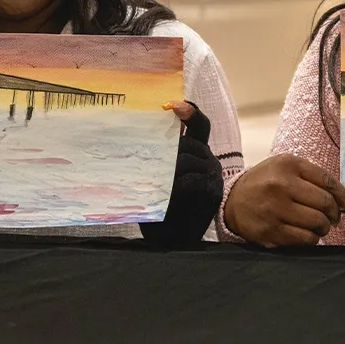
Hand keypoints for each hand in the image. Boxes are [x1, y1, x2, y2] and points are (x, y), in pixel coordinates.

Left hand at [140, 101, 221, 244]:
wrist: (174, 239)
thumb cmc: (162, 206)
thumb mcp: (157, 177)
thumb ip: (156, 158)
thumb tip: (132, 140)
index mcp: (196, 150)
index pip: (198, 123)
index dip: (188, 111)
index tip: (171, 104)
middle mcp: (207, 157)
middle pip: (186, 142)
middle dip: (165, 152)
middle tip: (147, 165)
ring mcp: (213, 173)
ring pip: (186, 159)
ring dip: (166, 171)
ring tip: (153, 183)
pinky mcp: (213, 190)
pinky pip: (191, 180)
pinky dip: (175, 187)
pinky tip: (166, 194)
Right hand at [224, 153, 344, 247]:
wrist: (234, 200)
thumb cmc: (269, 182)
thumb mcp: (290, 170)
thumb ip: (321, 182)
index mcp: (288, 165)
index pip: (328, 182)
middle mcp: (281, 186)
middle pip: (325, 205)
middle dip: (335, 214)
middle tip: (331, 216)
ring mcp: (275, 210)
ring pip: (318, 225)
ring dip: (324, 228)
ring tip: (316, 224)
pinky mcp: (271, 232)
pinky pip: (305, 241)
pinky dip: (312, 239)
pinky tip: (304, 232)